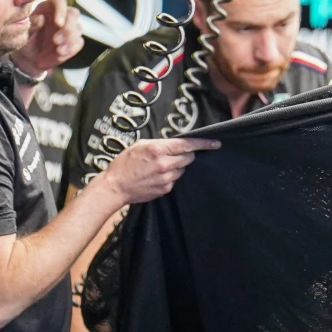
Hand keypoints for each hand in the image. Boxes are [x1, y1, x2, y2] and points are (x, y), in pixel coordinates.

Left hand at [12, 0, 83, 77]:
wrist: (30, 58)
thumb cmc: (26, 41)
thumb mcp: (24, 32)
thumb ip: (32, 24)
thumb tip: (42, 18)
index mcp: (48, 8)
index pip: (60, 3)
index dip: (61, 11)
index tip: (58, 23)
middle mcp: (61, 16)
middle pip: (73, 14)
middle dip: (68, 28)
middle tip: (56, 40)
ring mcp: (70, 28)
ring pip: (78, 28)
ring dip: (69, 40)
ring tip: (58, 50)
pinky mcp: (74, 41)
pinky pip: (79, 42)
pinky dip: (71, 49)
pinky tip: (60, 54)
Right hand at [99, 136, 220, 204]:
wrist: (115, 186)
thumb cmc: (124, 164)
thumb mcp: (140, 145)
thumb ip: (160, 143)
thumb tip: (176, 144)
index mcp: (158, 150)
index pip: (188, 145)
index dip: (204, 144)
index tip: (216, 143)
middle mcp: (165, 164)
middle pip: (189, 157)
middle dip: (185, 155)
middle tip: (172, 155)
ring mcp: (167, 178)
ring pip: (182, 169)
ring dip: (176, 166)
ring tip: (159, 167)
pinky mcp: (166, 189)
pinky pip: (175, 180)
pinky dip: (170, 176)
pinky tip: (156, 176)